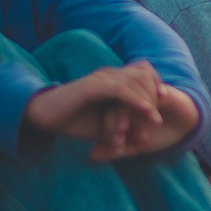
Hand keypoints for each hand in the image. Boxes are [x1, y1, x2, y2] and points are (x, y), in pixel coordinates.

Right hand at [23, 62, 200, 160]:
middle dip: (154, 94)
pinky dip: (136, 100)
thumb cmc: (74, 122)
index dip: (157, 85)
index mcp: (113, 79)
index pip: (143, 72)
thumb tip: (146, 138)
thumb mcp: (105, 128)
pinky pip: (121, 89)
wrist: (44, 118)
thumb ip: (125, 130)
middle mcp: (109, 74)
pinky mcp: (93, 86)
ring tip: (155, 120)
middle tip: (158, 117)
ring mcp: (101, 78)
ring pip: (134, 81)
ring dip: (147, 101)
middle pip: (143, 73)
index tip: (166, 104)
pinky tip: (145, 111)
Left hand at [98, 86, 200, 161]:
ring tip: (140, 128)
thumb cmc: (157, 135)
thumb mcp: (135, 146)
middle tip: (124, 135)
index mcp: (116, 108)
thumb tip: (91, 155)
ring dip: (134, 111)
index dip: (109, 130)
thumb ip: (114, 150)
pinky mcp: (155, 82)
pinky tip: (154, 115)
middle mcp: (125, 95)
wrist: (185, 125)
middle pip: (113, 103)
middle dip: (118, 120)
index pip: (104, 115)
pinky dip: (149, 101)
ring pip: (129, 94)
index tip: (118, 145)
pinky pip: (147, 85)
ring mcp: (139, 88)